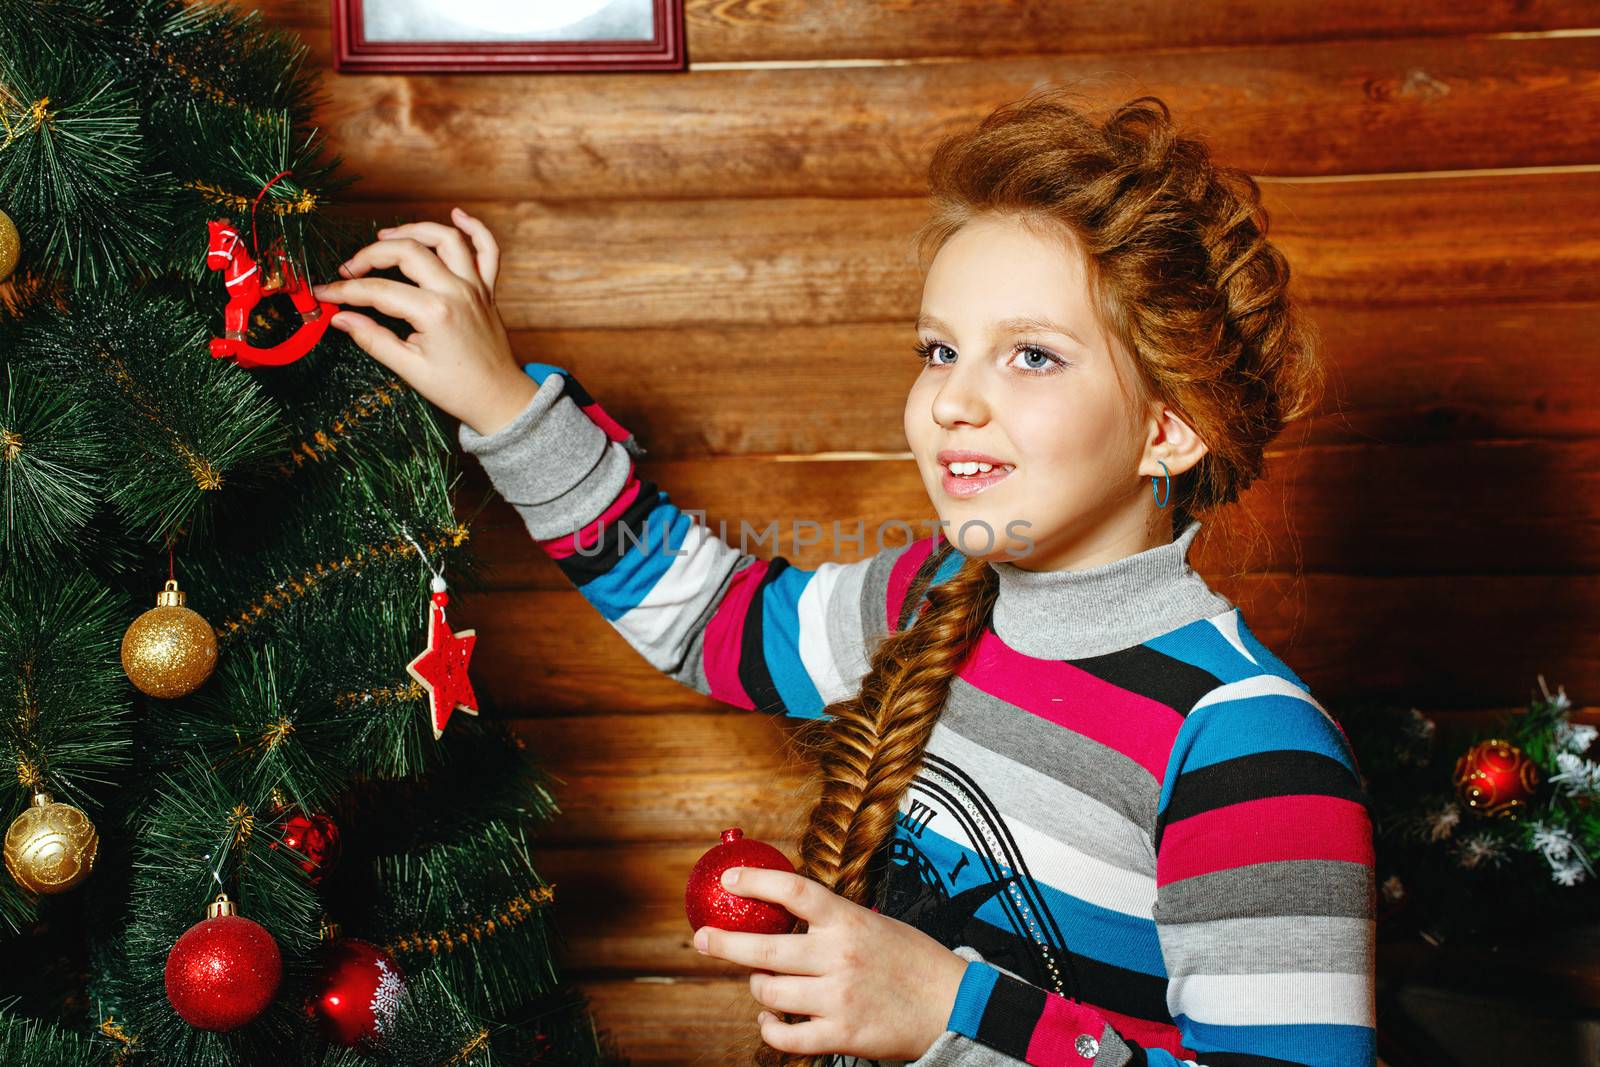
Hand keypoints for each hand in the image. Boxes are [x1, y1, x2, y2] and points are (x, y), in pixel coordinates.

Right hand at [311, 207, 537, 435]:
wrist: (499, 399)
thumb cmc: (457, 389)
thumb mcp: (409, 368)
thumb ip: (372, 339)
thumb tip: (339, 317)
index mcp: (435, 312)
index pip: (379, 290)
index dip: (345, 290)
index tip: (324, 293)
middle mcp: (457, 291)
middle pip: (408, 251)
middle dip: (371, 255)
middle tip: (350, 270)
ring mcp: (475, 287)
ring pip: (446, 239)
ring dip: (415, 230)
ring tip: (386, 236)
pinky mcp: (488, 290)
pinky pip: (487, 251)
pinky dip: (475, 229)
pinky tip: (457, 215)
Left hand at [692, 866, 968, 1059]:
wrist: (954, 1006)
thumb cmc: (914, 962)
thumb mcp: (876, 924)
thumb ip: (834, 921)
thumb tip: (785, 911)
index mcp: (849, 920)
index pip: (793, 890)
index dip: (754, 881)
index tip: (728, 879)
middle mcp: (839, 956)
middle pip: (764, 947)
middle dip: (724, 942)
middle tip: (703, 938)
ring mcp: (838, 997)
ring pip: (768, 992)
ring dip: (756, 988)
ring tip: (761, 984)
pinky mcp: (840, 1034)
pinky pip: (785, 1036)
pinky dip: (769, 1028)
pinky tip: (771, 1020)